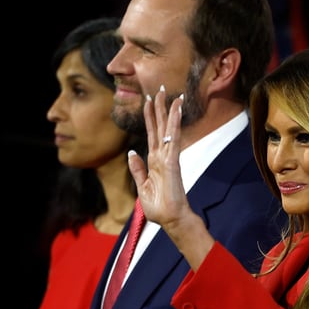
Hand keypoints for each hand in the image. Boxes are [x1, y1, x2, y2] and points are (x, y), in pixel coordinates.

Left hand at [127, 86, 190, 228]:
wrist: (171, 220)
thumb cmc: (159, 207)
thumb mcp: (142, 187)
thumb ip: (138, 169)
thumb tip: (132, 153)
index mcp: (154, 161)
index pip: (152, 134)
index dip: (150, 117)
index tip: (148, 101)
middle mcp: (162, 156)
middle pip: (160, 127)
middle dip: (160, 108)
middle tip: (159, 89)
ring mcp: (168, 159)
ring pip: (168, 130)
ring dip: (170, 112)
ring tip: (171, 95)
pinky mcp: (172, 163)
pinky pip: (173, 141)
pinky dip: (174, 126)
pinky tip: (176, 113)